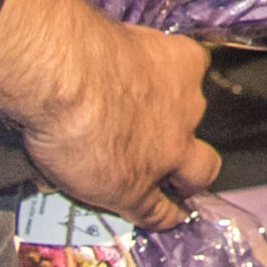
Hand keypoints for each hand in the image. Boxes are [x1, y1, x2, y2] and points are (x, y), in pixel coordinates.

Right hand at [0, 0, 218, 230]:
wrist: (69, 76)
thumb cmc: (83, 48)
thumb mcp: (118, 45)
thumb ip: (121, 63)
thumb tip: (95, 69)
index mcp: (183, 64)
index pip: (189, 82)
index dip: (176, 96)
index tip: (164, 103)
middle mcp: (188, 106)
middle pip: (197, 124)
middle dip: (187, 137)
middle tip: (172, 149)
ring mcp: (168, 151)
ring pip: (197, 171)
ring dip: (187, 181)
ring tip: (182, 192)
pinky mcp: (139, 187)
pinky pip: (160, 209)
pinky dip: (165, 216)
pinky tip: (168, 221)